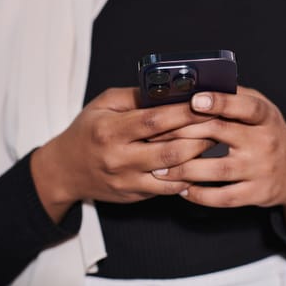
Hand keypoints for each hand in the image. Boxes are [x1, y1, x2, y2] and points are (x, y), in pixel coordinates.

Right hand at [31, 88, 213, 221]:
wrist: (65, 170)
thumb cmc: (88, 131)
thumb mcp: (103, 104)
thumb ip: (135, 96)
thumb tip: (168, 89)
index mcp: (110, 130)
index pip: (155, 120)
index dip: (185, 112)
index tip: (206, 103)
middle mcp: (119, 158)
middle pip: (170, 150)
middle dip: (200, 136)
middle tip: (220, 124)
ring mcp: (127, 180)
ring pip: (173, 173)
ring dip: (198, 158)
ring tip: (214, 142)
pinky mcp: (134, 195)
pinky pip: (168, 190)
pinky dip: (187, 178)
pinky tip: (200, 165)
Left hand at [151, 86, 285, 233]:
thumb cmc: (268, 132)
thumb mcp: (261, 109)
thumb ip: (235, 97)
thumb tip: (196, 87)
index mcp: (265, 116)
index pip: (244, 105)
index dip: (219, 101)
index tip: (194, 100)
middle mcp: (265, 141)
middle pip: (219, 134)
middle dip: (182, 133)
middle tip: (154, 136)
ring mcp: (261, 170)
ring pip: (215, 170)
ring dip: (183, 170)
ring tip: (158, 169)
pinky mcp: (256, 194)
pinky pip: (222, 197)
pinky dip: (198, 195)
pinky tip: (181, 189)